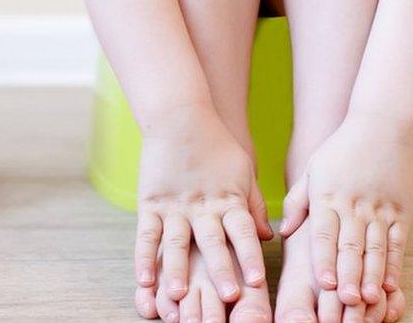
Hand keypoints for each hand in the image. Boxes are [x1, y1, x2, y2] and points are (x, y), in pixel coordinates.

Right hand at [134, 103, 272, 303]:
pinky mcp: (150, 203)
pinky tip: (144, 280)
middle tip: (227, 297)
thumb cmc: (217, 144)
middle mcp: (203, 207)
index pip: (243, 232)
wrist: (181, 116)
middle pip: (213, 242)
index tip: (256, 282)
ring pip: (177, 242)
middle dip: (220, 271)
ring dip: (178, 270)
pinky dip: (144, 258)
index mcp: (229, 200)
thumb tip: (268, 237)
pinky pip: (147, 234)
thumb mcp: (244, 172)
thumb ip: (254, 206)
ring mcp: (174, 206)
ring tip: (179, 294)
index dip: (249, 257)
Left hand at [279, 123, 412, 306]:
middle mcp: (355, 204)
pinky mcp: (401, 211)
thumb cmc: (341, 149)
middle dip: (348, 276)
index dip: (324, 260)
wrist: (384, 125)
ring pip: (375, 248)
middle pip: (350, 245)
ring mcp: (381, 208)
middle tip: (344, 302)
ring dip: (370, 276)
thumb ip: (297, 202)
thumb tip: (282, 231)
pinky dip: (394, 265)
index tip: (323, 284)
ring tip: (366, 300)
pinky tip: (389, 284)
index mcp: (328, 196)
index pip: (325, 233)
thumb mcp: (312, 170)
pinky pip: (397, 243)